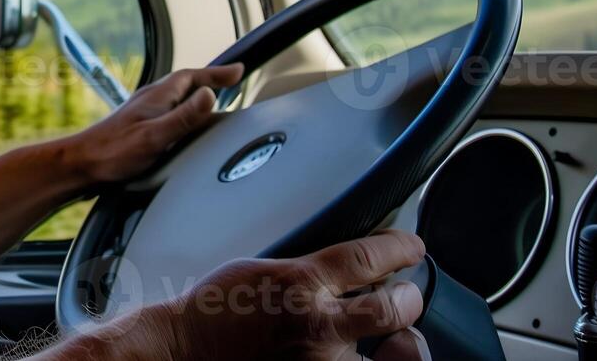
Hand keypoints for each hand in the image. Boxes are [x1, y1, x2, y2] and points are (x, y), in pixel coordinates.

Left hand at [65, 64, 243, 186]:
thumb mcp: (155, 136)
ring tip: (216, 100)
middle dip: (210, 80)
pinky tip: (185, 125)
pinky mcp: (138, 127)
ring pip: (177, 97)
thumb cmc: (113, 153)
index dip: (217, 73)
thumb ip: (184, 117)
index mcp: (157, 97)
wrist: (80, 165)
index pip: (192, 76)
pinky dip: (185, 111)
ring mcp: (143, 113)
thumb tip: (209, 94)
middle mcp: (151, 100)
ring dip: (197, 95)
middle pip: (186, 83)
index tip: (239, 70)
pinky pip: (169, 111)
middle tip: (233, 82)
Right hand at [145, 230, 429, 360]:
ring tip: (395, 338)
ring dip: (401, 344)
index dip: (399, 248)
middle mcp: (316, 324)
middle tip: (406, 296)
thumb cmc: (217, 311)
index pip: (367, 257)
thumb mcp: (263, 267)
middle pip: (394, 309)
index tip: (409, 247)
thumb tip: (353, 268)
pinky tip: (362, 354)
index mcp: (299, 282)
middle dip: (407, 299)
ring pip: (393, 355)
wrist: (187, 351)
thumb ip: (310, 269)